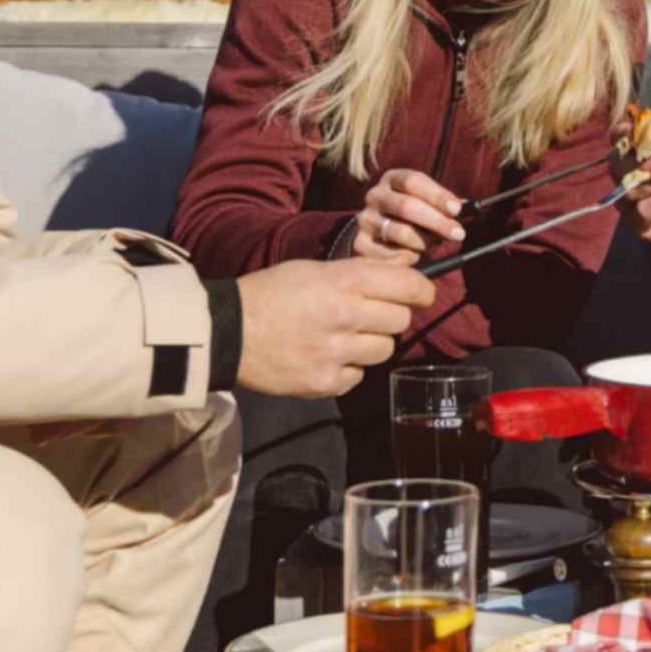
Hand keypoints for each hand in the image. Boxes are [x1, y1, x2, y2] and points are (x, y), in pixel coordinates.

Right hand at [232, 257, 434, 397]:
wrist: (228, 332)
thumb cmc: (272, 293)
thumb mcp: (316, 269)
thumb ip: (364, 271)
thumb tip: (410, 268)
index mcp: (344, 281)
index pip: (410, 285)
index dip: (422, 290)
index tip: (421, 294)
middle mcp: (345, 316)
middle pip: (401, 320)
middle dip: (390, 316)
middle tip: (368, 314)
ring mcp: (336, 353)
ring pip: (384, 350)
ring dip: (370, 343)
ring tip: (341, 335)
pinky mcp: (326, 383)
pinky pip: (359, 375)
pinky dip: (348, 367)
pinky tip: (324, 355)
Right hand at [353, 168, 464, 261]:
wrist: (374, 234)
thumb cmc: (410, 216)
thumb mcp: (426, 203)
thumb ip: (446, 205)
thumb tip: (472, 208)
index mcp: (392, 179)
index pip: (414, 180)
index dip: (437, 194)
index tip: (457, 209)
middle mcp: (375, 195)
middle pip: (406, 206)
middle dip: (436, 221)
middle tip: (458, 234)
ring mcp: (365, 219)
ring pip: (399, 231)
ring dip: (423, 241)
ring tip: (434, 246)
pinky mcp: (359, 243)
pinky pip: (388, 254)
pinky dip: (406, 258)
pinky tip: (414, 258)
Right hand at [627, 115, 650, 253]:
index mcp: (643, 147)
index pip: (618, 136)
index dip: (623, 134)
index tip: (639, 135)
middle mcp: (631, 172)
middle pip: (617, 164)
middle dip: (646, 163)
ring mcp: (633, 199)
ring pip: (630, 189)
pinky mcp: (640, 224)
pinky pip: (641, 211)